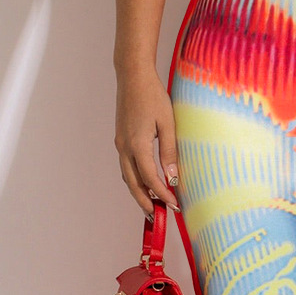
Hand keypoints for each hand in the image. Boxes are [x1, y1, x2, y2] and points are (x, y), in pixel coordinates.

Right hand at [115, 68, 180, 215]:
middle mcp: (124, 147)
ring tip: (152, 206)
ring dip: (138, 193)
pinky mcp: (121, 139)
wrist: (132, 76)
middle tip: (158, 218)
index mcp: (137, 145)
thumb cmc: (152, 96)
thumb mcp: (167, 123)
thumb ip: (170, 152)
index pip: (150, 179)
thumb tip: (173, 178)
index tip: (175, 206)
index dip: (162, 195)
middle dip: (145, 203)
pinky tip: (145, 183)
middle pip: (133, 184)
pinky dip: (135, 179)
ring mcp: (120, 144)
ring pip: (127, 177)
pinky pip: (126, 166)